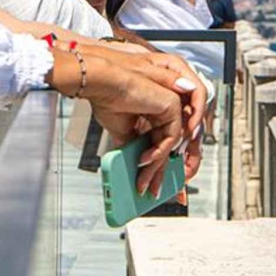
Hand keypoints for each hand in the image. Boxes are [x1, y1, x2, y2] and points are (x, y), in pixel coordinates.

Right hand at [75, 55, 192, 196]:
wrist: (103, 85)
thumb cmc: (109, 100)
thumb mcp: (123, 132)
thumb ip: (134, 147)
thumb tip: (137, 167)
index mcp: (155, 115)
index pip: (162, 145)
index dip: (159, 167)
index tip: (153, 185)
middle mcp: (166, 111)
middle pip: (169, 148)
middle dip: (159, 173)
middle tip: (150, 191)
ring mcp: (170, 108)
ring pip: (170, 146)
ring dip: (155, 167)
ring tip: (142, 182)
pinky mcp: (172, 105)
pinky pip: (170, 137)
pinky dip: (158, 152)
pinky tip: (143, 160)